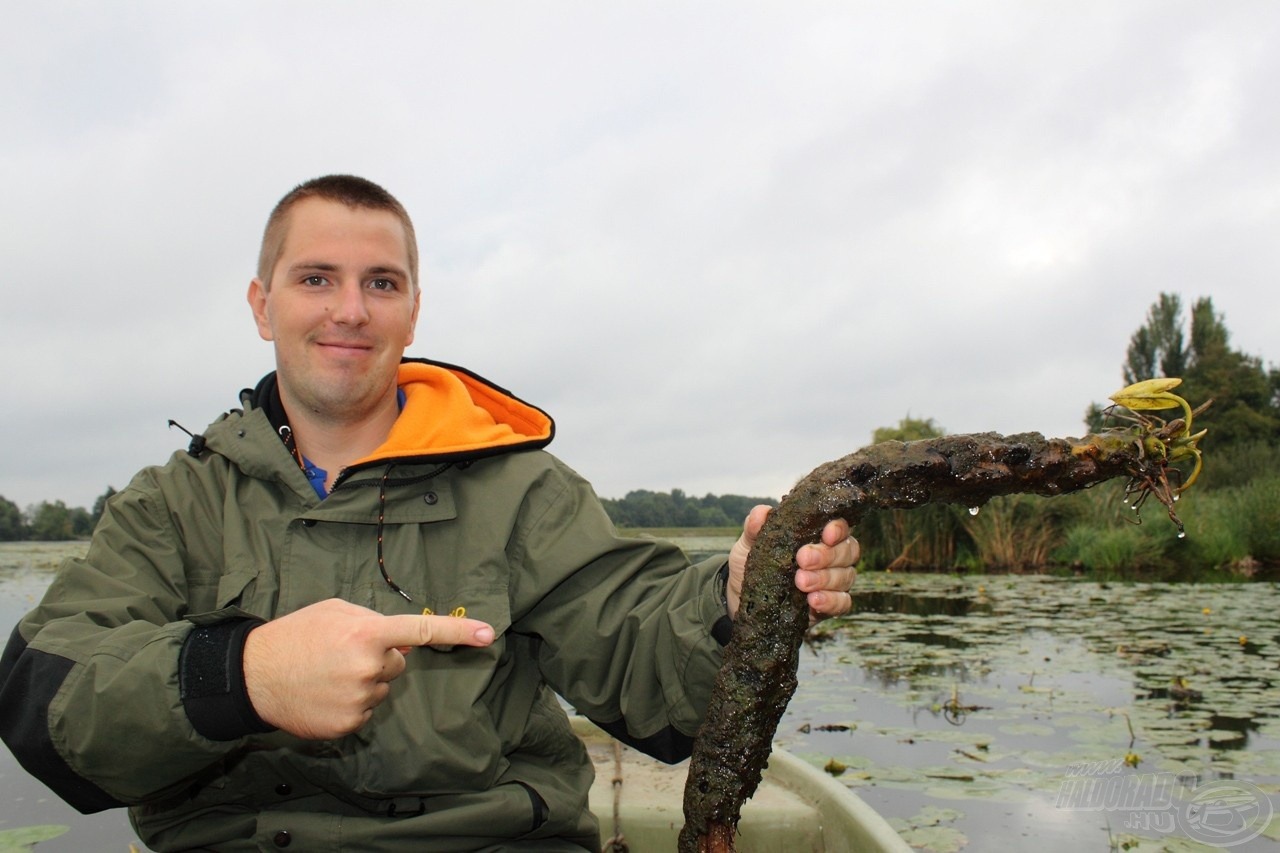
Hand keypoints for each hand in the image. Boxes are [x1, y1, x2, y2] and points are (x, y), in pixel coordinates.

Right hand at [242, 598, 494, 739]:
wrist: (254, 676)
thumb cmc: (296, 635)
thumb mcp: (335, 611)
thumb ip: (374, 621)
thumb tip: (404, 643)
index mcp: (367, 632)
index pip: (423, 631)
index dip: (458, 632)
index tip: (489, 634)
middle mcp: (368, 666)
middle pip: (398, 664)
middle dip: (379, 658)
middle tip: (341, 654)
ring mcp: (360, 698)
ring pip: (381, 688)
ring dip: (363, 681)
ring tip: (327, 674)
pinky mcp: (349, 723)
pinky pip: (366, 711)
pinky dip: (350, 704)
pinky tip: (324, 694)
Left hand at [727, 505, 858, 623]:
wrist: (742, 600)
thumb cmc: (753, 564)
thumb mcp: (749, 544)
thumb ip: (755, 527)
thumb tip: (762, 513)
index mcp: (817, 534)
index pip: (840, 526)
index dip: (838, 529)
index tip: (826, 534)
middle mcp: (831, 556)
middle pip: (848, 551)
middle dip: (826, 555)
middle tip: (802, 560)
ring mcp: (833, 582)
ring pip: (846, 576)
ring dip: (825, 579)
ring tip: (801, 582)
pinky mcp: (830, 606)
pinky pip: (843, 603)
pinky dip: (831, 601)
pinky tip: (813, 601)